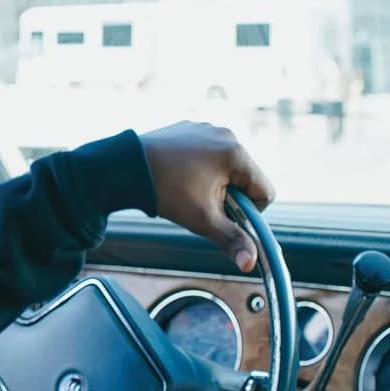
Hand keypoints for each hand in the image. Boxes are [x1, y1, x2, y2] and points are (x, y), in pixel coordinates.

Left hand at [141, 121, 275, 272]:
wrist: (124, 167)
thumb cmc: (165, 191)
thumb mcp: (202, 219)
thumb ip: (231, 239)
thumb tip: (250, 263)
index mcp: (236, 154)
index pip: (265, 191)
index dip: (251, 212)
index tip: (224, 216)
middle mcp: (225, 135)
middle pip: (246, 177)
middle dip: (231, 195)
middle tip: (202, 202)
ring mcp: (206, 128)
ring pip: (226, 165)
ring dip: (216, 181)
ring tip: (188, 188)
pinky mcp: (188, 127)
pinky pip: (207, 152)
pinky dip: (200, 166)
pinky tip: (178, 174)